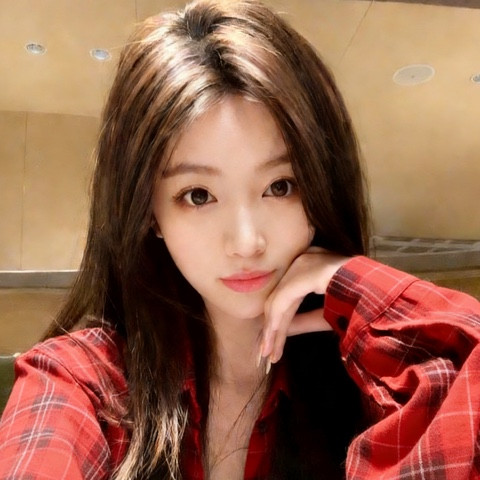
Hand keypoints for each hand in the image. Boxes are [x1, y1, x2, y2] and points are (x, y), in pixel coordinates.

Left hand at [259, 247, 349, 368]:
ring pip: (278, 302)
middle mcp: (304, 258)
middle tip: (266, 354)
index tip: (271, 344)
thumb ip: (301, 320)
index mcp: (310, 264)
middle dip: (272, 329)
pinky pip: (283, 301)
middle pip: (279, 299)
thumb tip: (279, 331)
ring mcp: (304, 262)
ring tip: (269, 354)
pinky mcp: (305, 272)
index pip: (286, 295)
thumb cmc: (361, 303)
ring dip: (273, 331)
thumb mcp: (325, 315)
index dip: (277, 321)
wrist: (383, 296)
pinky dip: (277, 323)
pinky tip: (273, 341)